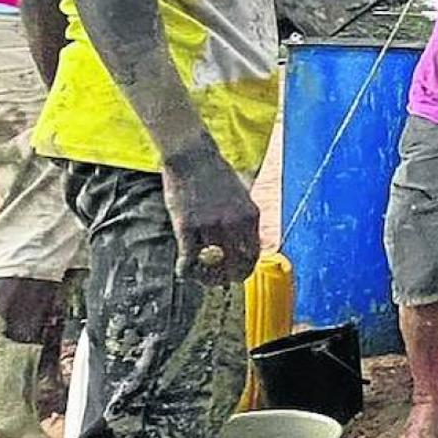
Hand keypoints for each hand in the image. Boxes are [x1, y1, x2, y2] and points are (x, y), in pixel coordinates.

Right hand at [162, 146, 260, 285]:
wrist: (192, 155)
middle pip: (235, 265)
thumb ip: (244, 218)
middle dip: (226, 278)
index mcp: (250, 215)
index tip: (236, 275)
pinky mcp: (187, 225)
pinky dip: (186, 269)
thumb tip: (248, 243)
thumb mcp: (241, 195)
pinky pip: (189, 257)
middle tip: (216, 282)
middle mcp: (234, 223)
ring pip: (211, 266)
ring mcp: (210, 225)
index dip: (244, 269)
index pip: (253, 254)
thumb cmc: (215, 174)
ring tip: (197, 277)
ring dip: (204, 277)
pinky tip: (183, 271)